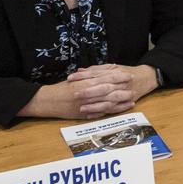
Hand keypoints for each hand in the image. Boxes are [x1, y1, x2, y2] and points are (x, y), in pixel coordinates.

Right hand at [17, 64, 155, 120]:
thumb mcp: (77, 78)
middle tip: (134, 87)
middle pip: (110, 90)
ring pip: (108, 102)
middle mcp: (88, 92)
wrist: (48, 100)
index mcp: (86, 81)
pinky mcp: (85, 113)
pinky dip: (112, 110)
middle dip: (123, 88)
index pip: (106, 78)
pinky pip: (101, 112)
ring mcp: (87, 104)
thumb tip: (106, 70)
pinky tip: (120, 109)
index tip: (128, 74)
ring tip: (132, 98)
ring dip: (121, 100)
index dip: (118, 77)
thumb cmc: (62, 88)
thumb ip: (91, 74)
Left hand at [67, 64, 157, 116]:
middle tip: (75, 94)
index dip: (84, 76)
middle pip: (104, 88)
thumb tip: (79, 71)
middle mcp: (120, 84)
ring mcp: (124, 94)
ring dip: (95, 105)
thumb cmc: (126, 72)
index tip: (71, 78)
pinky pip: (112, 110)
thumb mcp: (112, 67)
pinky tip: (90, 115)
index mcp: (115, 73)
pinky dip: (101, 113)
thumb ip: (96, 70)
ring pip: (109, 101)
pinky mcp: (125, 103)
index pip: (98, 74)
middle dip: (89, 92)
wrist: (146, 78)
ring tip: (81, 108)